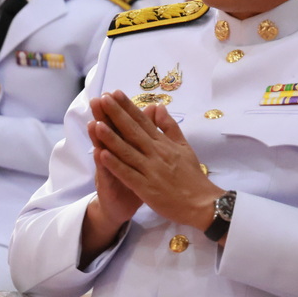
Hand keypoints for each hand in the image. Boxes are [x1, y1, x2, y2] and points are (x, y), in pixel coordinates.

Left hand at [91, 90, 222, 230]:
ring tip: (97, 123)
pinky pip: (127, 174)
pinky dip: (114, 164)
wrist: (201, 203)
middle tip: (102, 98)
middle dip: (116, 114)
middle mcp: (156, 152)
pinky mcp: (145, 187)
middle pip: (132, 131)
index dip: (128, 107)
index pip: (143, 120)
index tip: (115, 93)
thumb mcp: (184, 146)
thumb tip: (159, 106)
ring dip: (111, 137)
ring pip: (127, 151)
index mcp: (163, 143)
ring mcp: (150, 170)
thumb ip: (170, 127)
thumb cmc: (192, 176)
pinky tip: (101, 154)